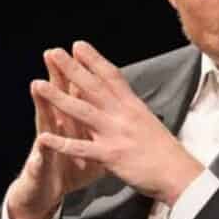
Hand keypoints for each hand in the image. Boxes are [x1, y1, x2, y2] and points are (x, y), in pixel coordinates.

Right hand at [6, 50, 104, 218]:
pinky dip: (44, 151)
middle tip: (53, 53)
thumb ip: (94, 126)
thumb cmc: (68, 169)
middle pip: (58, 99)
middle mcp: (56, 129)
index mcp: (72, 122)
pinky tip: (41, 140)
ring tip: (37, 85)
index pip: (76, 93)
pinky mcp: (40, 166)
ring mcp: (46, 145)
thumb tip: (111, 106)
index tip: (82, 49)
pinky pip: (43, 159)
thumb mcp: (86, 145)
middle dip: (57, 77)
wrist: (43, 194)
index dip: (80, 73)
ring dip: (42, 105)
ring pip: (45, 122)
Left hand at [35, 41, 203, 205]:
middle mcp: (123, 114)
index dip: (93, 59)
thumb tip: (120, 98)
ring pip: (82, 111)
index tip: (78, 45)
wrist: (179, 174)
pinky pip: (81, 148)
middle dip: (71, 68)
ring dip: (58, 97)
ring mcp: (115, 133)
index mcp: (133, 105)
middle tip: (53, 52)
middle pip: (93, 86)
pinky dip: (61, 143)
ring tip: (38, 84)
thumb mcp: (148, 121)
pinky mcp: (110, 155)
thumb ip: (131, 110)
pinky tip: (43, 138)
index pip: (111, 76)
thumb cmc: (165, 151)